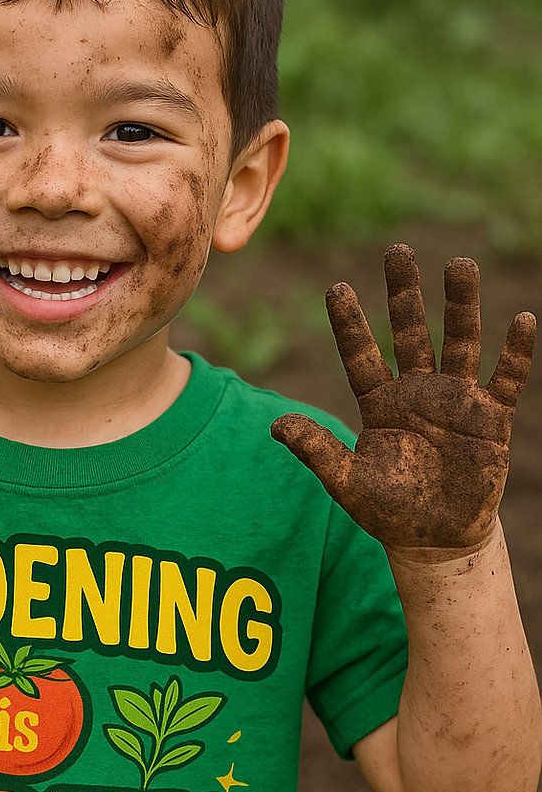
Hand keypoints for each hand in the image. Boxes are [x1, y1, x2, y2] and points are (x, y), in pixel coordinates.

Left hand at [270, 245, 535, 553]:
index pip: (362, 355)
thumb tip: (274, 425)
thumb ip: (317, 451)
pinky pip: (506, 379)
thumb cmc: (389, 512)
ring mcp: (456, 401)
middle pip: (410, 332)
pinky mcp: (491, 419)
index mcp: (380, 404)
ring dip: (461, 305)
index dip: (350, 323)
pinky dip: (515, 353)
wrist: (435, 540)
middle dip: (405, 293)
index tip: (336, 288)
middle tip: (398, 251)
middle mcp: (418, 392)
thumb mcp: (347, 483)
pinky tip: (522, 321)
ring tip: (459, 265)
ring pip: (459, 342)